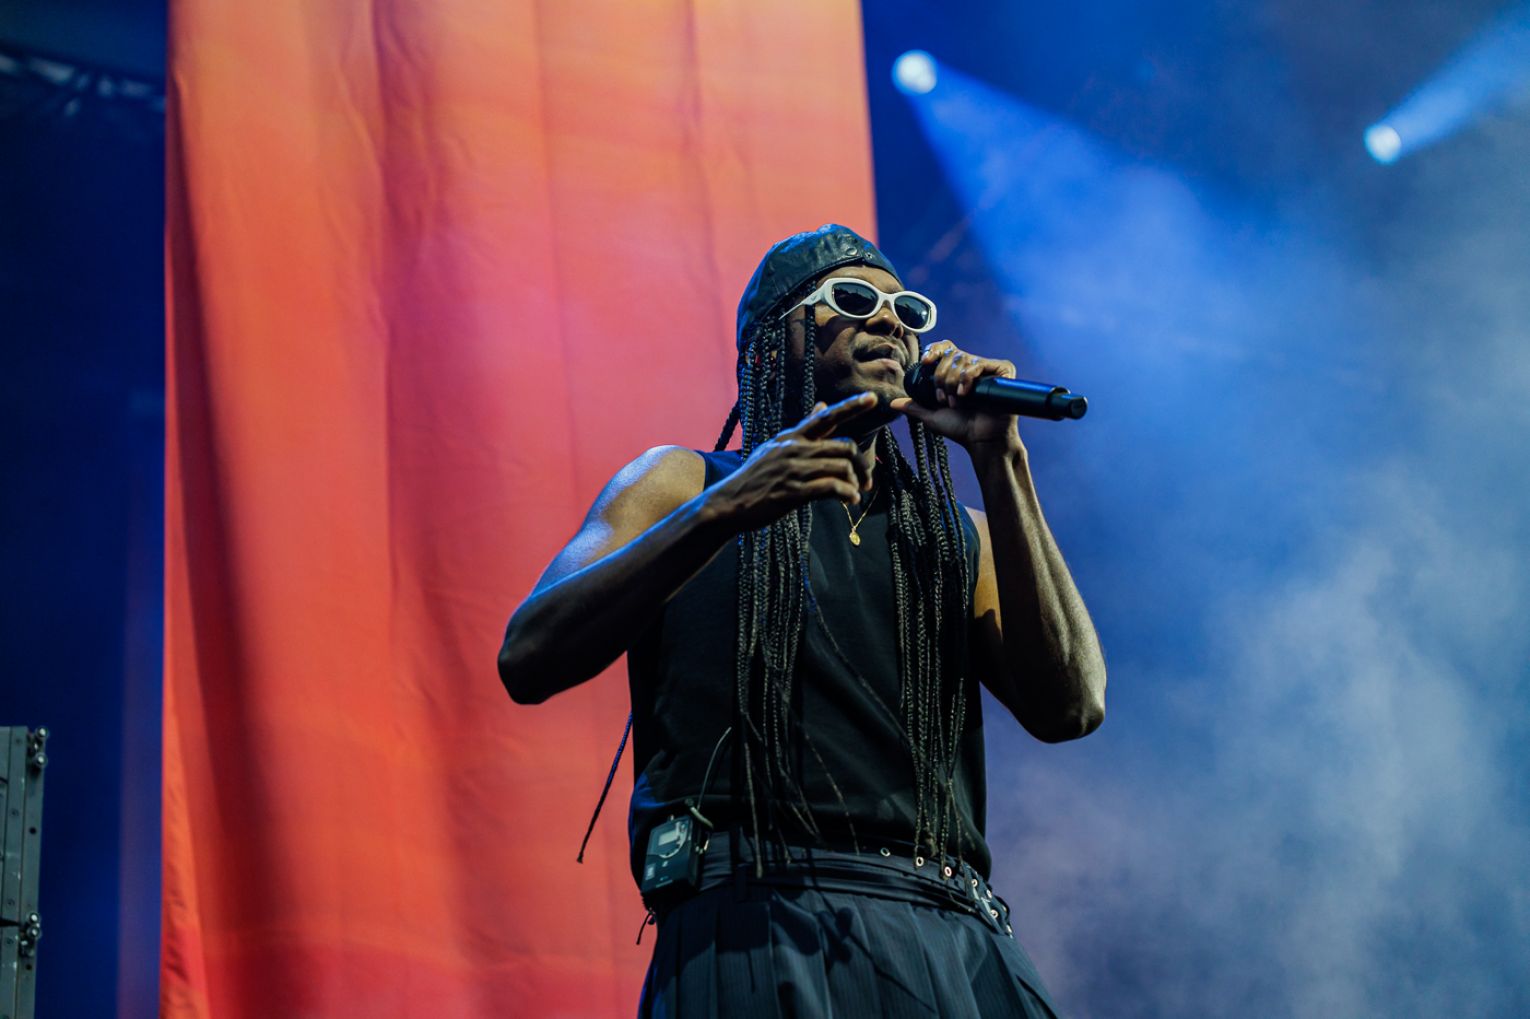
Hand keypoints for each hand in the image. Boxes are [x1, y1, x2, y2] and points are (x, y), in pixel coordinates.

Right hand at [704, 392, 879, 532]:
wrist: (729, 503)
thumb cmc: (755, 477)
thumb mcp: (776, 447)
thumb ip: (802, 429)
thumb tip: (822, 405)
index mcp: (792, 437)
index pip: (826, 417)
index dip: (851, 407)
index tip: (873, 399)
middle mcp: (794, 449)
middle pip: (844, 447)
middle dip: (862, 465)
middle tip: (867, 480)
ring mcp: (793, 469)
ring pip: (841, 467)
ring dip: (855, 482)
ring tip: (855, 493)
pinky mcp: (793, 491)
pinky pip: (831, 488)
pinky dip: (846, 494)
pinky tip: (850, 501)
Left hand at [890, 341, 1021, 449]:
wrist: (981, 439)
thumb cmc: (960, 428)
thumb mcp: (932, 416)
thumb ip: (915, 407)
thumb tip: (893, 403)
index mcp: (957, 371)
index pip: (945, 348)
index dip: (934, 350)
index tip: (925, 362)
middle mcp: (972, 366)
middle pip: (950, 354)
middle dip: (942, 377)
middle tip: (944, 398)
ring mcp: (987, 368)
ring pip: (962, 359)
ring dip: (953, 382)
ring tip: (956, 401)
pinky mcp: (1003, 370)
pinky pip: (979, 363)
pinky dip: (967, 378)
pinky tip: (965, 393)